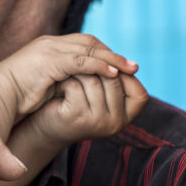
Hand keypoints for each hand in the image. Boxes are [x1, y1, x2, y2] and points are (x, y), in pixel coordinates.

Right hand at [0, 33, 139, 116]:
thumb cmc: (16, 95)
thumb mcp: (44, 84)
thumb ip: (62, 80)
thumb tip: (80, 87)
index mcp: (48, 46)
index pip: (83, 42)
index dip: (103, 52)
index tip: (119, 65)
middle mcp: (50, 43)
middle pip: (90, 41)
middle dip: (112, 53)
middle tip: (132, 66)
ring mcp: (49, 49)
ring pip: (89, 49)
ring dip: (112, 59)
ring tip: (130, 70)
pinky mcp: (49, 60)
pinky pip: (81, 61)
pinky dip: (99, 66)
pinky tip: (113, 74)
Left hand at [23, 71, 148, 146]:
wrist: (45, 126)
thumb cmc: (73, 104)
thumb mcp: (97, 95)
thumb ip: (111, 81)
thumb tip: (123, 59)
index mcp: (124, 118)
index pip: (139, 95)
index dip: (127, 76)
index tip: (108, 63)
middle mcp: (115, 123)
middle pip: (114, 80)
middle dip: (97, 66)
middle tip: (80, 61)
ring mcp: (96, 121)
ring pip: (94, 81)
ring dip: (78, 71)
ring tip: (68, 71)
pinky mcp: (77, 116)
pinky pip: (76, 86)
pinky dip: (65, 80)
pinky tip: (58, 83)